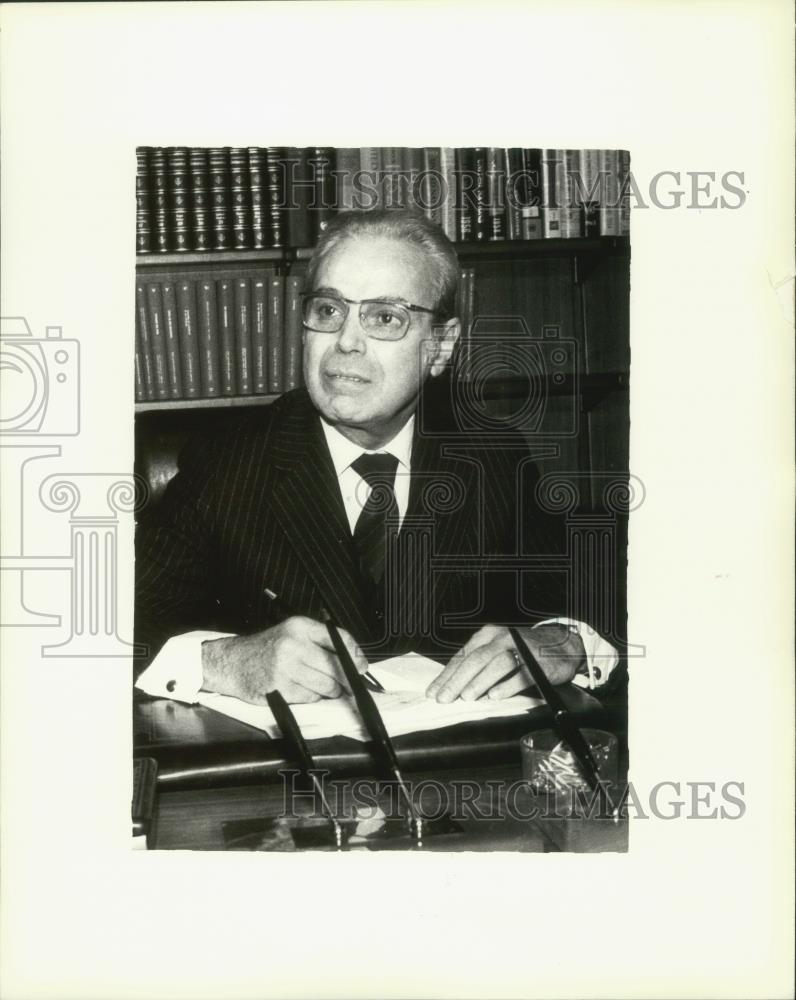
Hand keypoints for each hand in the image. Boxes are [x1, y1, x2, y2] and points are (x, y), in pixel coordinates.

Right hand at [200, 616, 368, 704]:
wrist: (232, 662)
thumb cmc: (267, 649)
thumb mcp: (293, 633)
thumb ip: (323, 642)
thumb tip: (356, 661)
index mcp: (300, 627)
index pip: (339, 638)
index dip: (355, 655)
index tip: (362, 666)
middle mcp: (293, 644)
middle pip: (336, 667)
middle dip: (345, 679)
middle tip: (347, 683)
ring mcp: (285, 668)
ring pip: (326, 685)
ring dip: (329, 690)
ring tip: (317, 684)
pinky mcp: (279, 688)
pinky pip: (310, 698)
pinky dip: (310, 697)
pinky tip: (300, 688)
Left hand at [426, 624, 585, 702]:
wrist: (563, 645)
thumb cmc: (525, 650)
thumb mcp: (498, 650)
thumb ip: (478, 664)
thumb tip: (452, 685)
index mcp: (489, 635)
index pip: (463, 656)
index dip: (446, 675)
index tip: (433, 691)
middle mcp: (503, 638)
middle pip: (475, 659)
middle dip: (457, 680)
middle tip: (444, 698)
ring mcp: (520, 649)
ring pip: (495, 664)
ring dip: (479, 682)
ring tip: (466, 697)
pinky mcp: (537, 662)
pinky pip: (520, 674)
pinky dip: (506, 685)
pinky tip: (495, 696)